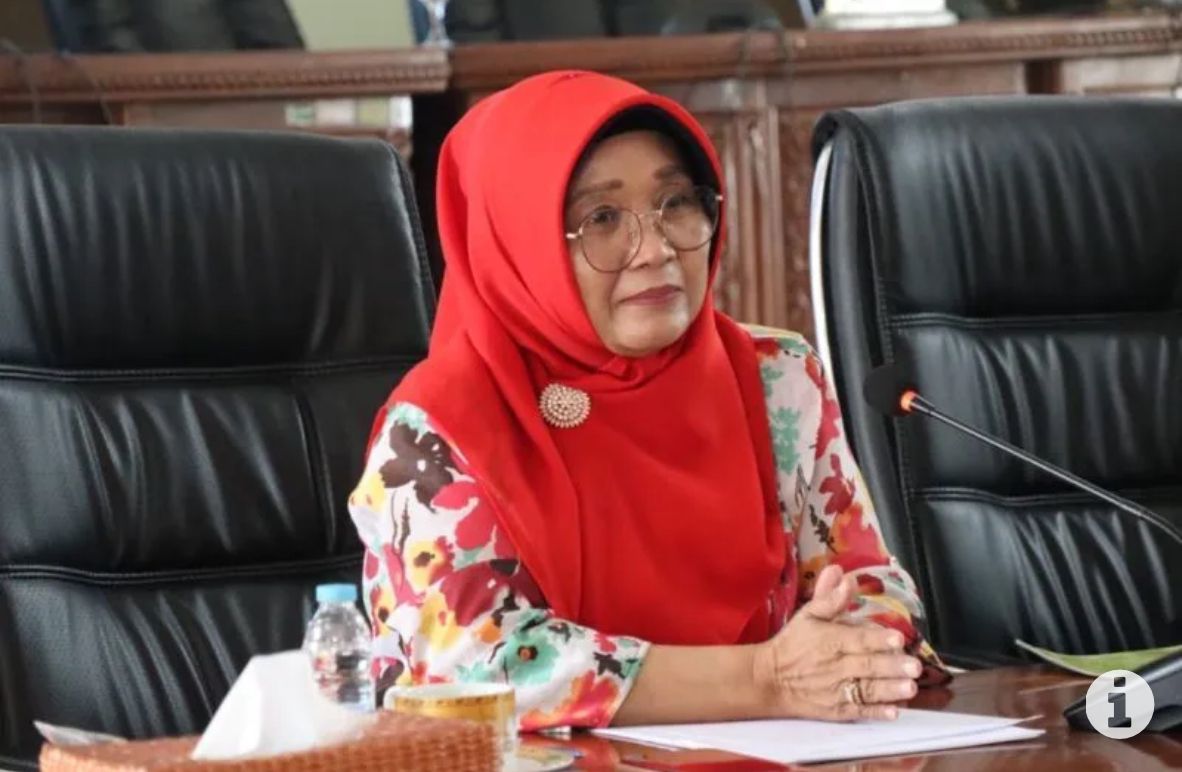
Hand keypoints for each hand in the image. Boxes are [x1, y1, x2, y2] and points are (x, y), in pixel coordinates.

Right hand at [752, 565, 921, 720]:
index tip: (898, 638)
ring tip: (910, 688)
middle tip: (915, 666)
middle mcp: (835, 666)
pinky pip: (858, 712)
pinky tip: (893, 712)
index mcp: (829, 640)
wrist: (770, 679)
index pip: (857, 639)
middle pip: (866, 666)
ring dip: (889, 690)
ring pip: (866, 690)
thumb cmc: (793, 644)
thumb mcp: (807, 616)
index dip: (878, 639)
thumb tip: (843, 574)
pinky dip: (875, 713)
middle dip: (892, 666)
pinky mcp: (837, 710)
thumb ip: (829, 597)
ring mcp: (836, 691)